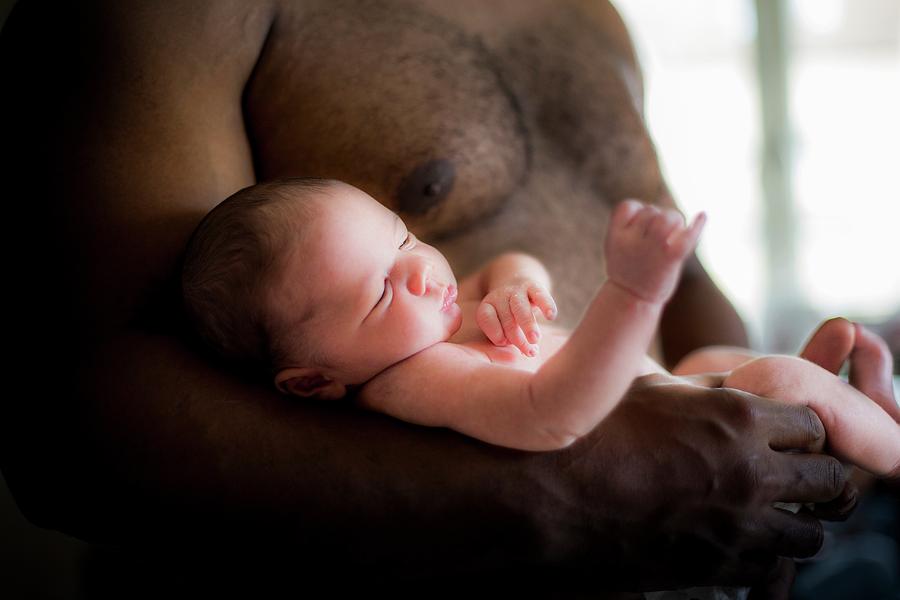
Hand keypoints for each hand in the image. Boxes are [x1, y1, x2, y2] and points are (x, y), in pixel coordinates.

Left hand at [476, 278, 556, 356]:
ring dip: (528, 324)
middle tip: (528, 352)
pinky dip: (546, 305)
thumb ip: (511, 338)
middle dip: (516, 336)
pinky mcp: (534, 286)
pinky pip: (540, 295)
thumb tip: (532, 352)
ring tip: (535, 339)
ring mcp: (517, 290)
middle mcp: (500, 296)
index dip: (494, 331)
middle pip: (506, 317)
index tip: (504, 343)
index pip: (486, 317)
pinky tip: (551, 316)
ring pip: (520, 307)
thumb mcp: (502, 324)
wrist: (515, 280)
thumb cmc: (508, 313)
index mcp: (488, 306)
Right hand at [529, 372, 851, 590]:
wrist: (546, 494)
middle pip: (830, 478)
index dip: (801, 428)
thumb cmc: (589, 430)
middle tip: (786, 471)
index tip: (780, 433)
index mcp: (736, 416)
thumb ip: (705, 386)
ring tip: (764, 509)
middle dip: (814, 472)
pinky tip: (732, 535)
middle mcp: (750, 472)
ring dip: (796, 518)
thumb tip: (740, 380)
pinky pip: (771, 566)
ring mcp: (736, 526)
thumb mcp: (648, 386)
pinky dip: (762, 552)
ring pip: (812, 533)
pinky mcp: (716, 567)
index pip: (815, 424)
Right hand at [605, 199, 705, 303]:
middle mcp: (630, 241)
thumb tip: (658, 200)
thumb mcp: (617, 246)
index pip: (628, 206)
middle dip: (660, 217)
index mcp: (615, 237)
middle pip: (651, 211)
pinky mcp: (669, 259)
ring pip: (667, 217)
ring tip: (673, 236)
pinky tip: (702, 216)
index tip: (642, 225)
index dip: (638, 210)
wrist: (631, 301)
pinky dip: (697, 226)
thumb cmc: (628, 270)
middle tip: (661, 237)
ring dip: (674, 221)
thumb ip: (631, 224)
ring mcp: (649, 250)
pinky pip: (686, 236)